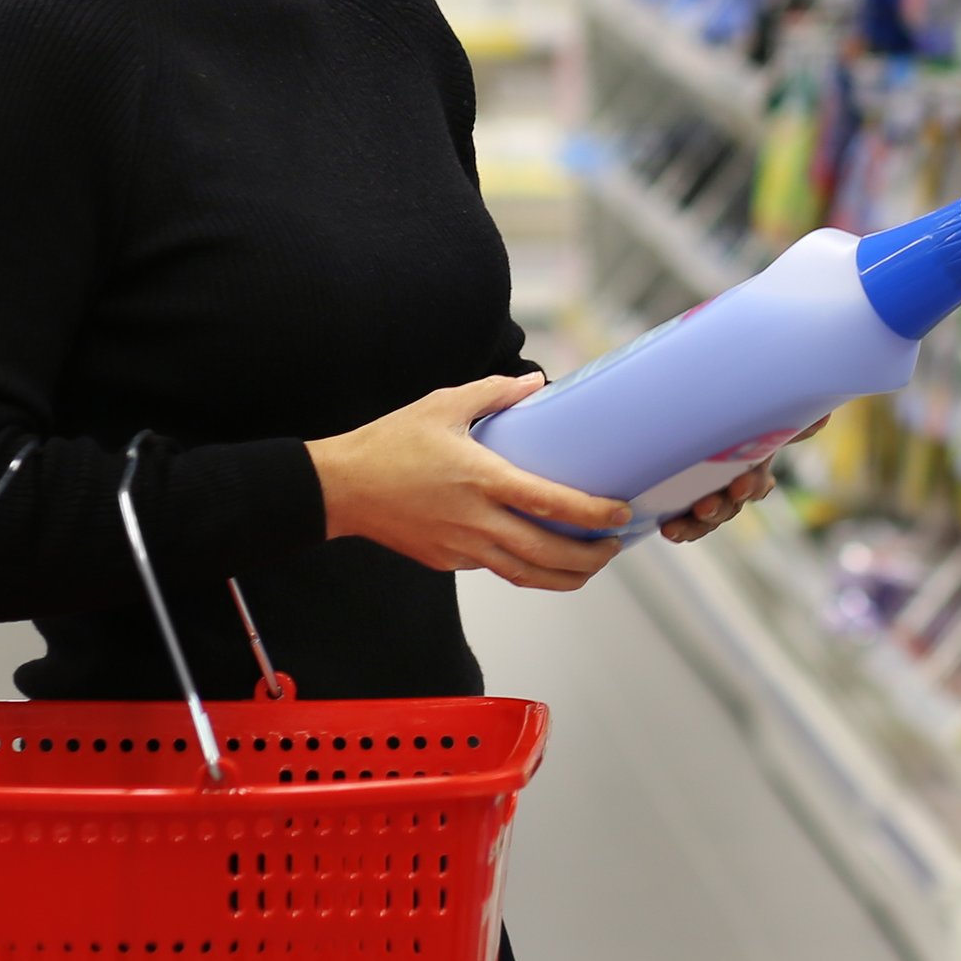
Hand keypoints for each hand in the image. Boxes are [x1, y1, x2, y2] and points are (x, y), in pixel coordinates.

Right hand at [306, 373, 633, 590]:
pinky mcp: (446, 562)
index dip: (592, 514)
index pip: (551, 504)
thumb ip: (494, 393)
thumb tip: (537, 383)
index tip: (621, 515)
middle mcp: (475, 520)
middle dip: (590, 558)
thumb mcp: (442, 405)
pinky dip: (523, 568)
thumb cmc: (389, 443)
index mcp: (482, 479)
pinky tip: (539, 556)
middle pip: (546, 553)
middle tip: (616, 547)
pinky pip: (494, 569)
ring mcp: (460, 547)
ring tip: (590, 566)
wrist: (339, 488)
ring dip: (564, 577)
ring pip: (524, 575)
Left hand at [661, 407, 831, 543]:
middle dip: (719, 509)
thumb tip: (825, 418)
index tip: (740, 486)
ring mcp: (709, 498)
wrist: (701, 422)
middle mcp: (733, 488)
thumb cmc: (737, 419)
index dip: (751, 486)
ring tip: (675, 527)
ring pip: (707, 519)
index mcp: (753, 468)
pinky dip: (679, 528)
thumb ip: (788, 419)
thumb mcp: (758, 416)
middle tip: (704, 507)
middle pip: (730, 506)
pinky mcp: (684, 501)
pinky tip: (667, 528)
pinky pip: (685, 521)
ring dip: (694, 525)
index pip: (757, 483)